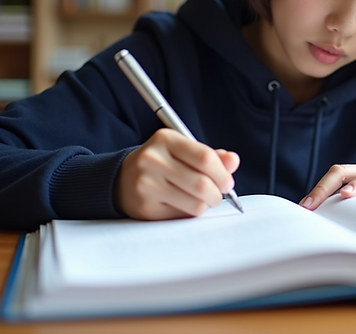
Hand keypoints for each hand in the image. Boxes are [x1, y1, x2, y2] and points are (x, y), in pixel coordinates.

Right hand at [115, 128, 239, 219]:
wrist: (121, 179)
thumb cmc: (160, 164)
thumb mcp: (182, 151)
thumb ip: (210, 156)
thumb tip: (234, 160)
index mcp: (165, 139)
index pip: (205, 158)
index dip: (223, 173)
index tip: (227, 182)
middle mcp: (153, 160)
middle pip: (203, 184)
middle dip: (218, 193)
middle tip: (218, 195)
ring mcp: (147, 184)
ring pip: (195, 203)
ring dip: (205, 205)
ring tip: (201, 199)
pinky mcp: (145, 207)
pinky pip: (182, 216)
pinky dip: (190, 212)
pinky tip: (183, 204)